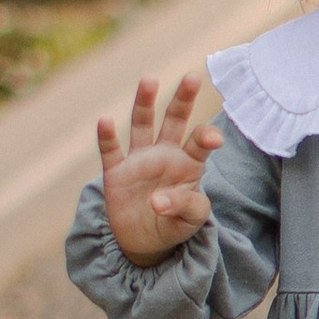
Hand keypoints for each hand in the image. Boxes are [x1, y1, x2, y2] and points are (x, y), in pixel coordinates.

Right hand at [95, 70, 223, 265]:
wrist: (146, 241)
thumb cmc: (176, 224)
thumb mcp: (192, 219)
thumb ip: (185, 206)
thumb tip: (157, 201)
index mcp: (189, 163)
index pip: (200, 142)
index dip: (207, 136)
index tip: (213, 139)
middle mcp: (165, 153)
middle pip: (174, 120)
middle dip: (182, 99)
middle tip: (193, 78)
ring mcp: (139, 160)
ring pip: (142, 125)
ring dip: (144, 103)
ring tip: (149, 80)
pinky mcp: (116, 172)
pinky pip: (111, 151)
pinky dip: (107, 136)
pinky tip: (105, 121)